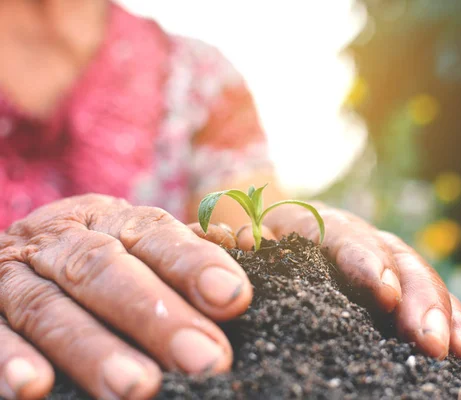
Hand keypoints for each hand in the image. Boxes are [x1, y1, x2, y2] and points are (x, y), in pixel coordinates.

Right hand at [0, 194, 250, 399]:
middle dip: (154, 315)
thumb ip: (188, 247)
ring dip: (92, 349)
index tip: (233, 297)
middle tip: (203, 358)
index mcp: (111, 221)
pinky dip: (8, 360)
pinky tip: (34, 390)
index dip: (193, 264)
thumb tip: (251, 243)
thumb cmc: (100, 254)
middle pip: (105, 270)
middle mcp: (62, 240)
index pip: (155, 235)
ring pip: (49, 307)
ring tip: (137, 388)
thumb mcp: (139, 242)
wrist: (21, 248)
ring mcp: (14, 273)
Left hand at [239, 202, 460, 374]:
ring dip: (457, 321)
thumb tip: (230, 235)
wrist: (239, 259)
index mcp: (304, 227)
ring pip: (426, 285)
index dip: (363, 259)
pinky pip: (443, 310)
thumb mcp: (217, 247)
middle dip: (421, 299)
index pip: (338, 233)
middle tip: (437, 343)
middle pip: (395, 258)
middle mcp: (349, 244)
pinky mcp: (399, 300)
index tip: (382, 294)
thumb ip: (224, 241)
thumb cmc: (222, 261)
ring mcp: (380, 270)